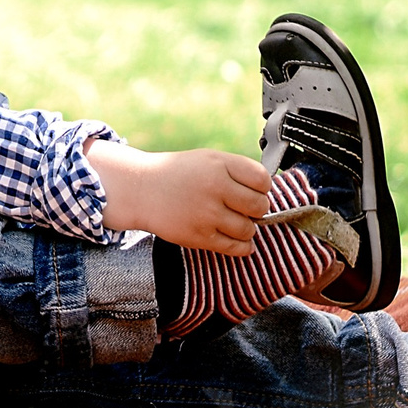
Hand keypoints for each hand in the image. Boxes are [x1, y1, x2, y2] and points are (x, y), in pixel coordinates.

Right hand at [87, 140, 271, 254]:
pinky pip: (236, 248)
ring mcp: (207, 213)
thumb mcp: (207, 159)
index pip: (263, 180)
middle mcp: (214, 187)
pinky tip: (236, 239)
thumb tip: (267, 195)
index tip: (250, 190)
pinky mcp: (199, 236)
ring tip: (230, 221)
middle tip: (241, 207)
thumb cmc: (177, 173)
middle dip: (255, 209)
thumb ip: (237, 171)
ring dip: (246, 228)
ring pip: (249, 229)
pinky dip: (242, 246)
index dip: (261, 187)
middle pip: (260, 206)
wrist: (139, 189)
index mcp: (218, 164)